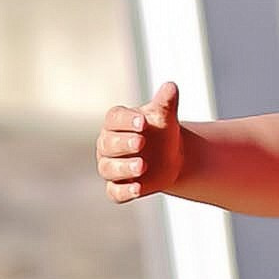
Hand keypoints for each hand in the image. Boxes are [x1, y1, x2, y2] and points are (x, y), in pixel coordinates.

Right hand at [97, 80, 183, 203]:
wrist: (170, 156)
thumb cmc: (161, 131)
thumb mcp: (165, 116)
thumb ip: (166, 102)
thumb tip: (171, 86)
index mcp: (116, 123)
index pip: (114, 119)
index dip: (126, 121)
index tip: (143, 122)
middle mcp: (108, 145)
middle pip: (108, 144)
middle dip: (123, 144)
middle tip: (141, 142)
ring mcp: (111, 167)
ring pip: (109, 168)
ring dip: (124, 168)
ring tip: (142, 165)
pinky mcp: (118, 187)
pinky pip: (115, 192)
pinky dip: (124, 191)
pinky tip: (137, 189)